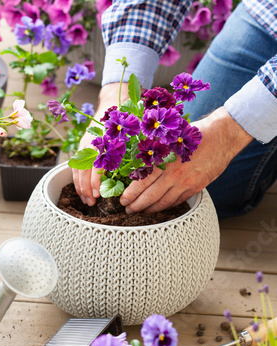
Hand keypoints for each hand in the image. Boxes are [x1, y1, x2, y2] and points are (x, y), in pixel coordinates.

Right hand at [72, 82, 128, 205]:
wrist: (112, 100)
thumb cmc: (126, 117)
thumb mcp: (133, 131)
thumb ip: (137, 148)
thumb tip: (147, 167)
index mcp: (102, 141)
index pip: (94, 166)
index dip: (95, 182)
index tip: (99, 194)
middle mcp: (91, 144)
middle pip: (83, 171)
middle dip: (87, 189)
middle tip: (93, 203)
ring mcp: (84, 146)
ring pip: (77, 171)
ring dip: (81, 188)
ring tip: (87, 201)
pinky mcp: (83, 148)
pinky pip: (76, 167)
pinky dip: (78, 181)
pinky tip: (83, 192)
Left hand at [119, 107, 253, 213]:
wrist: (223, 136)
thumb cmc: (195, 133)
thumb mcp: (171, 137)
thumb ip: (155, 150)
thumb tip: (136, 161)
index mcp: (166, 161)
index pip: (143, 183)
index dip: (131, 194)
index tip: (122, 200)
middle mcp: (175, 175)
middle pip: (151, 197)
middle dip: (137, 206)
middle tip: (127, 210)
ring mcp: (186, 183)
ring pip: (164, 203)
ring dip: (150, 210)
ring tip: (140, 212)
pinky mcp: (196, 188)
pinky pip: (177, 202)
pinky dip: (165, 207)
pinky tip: (158, 208)